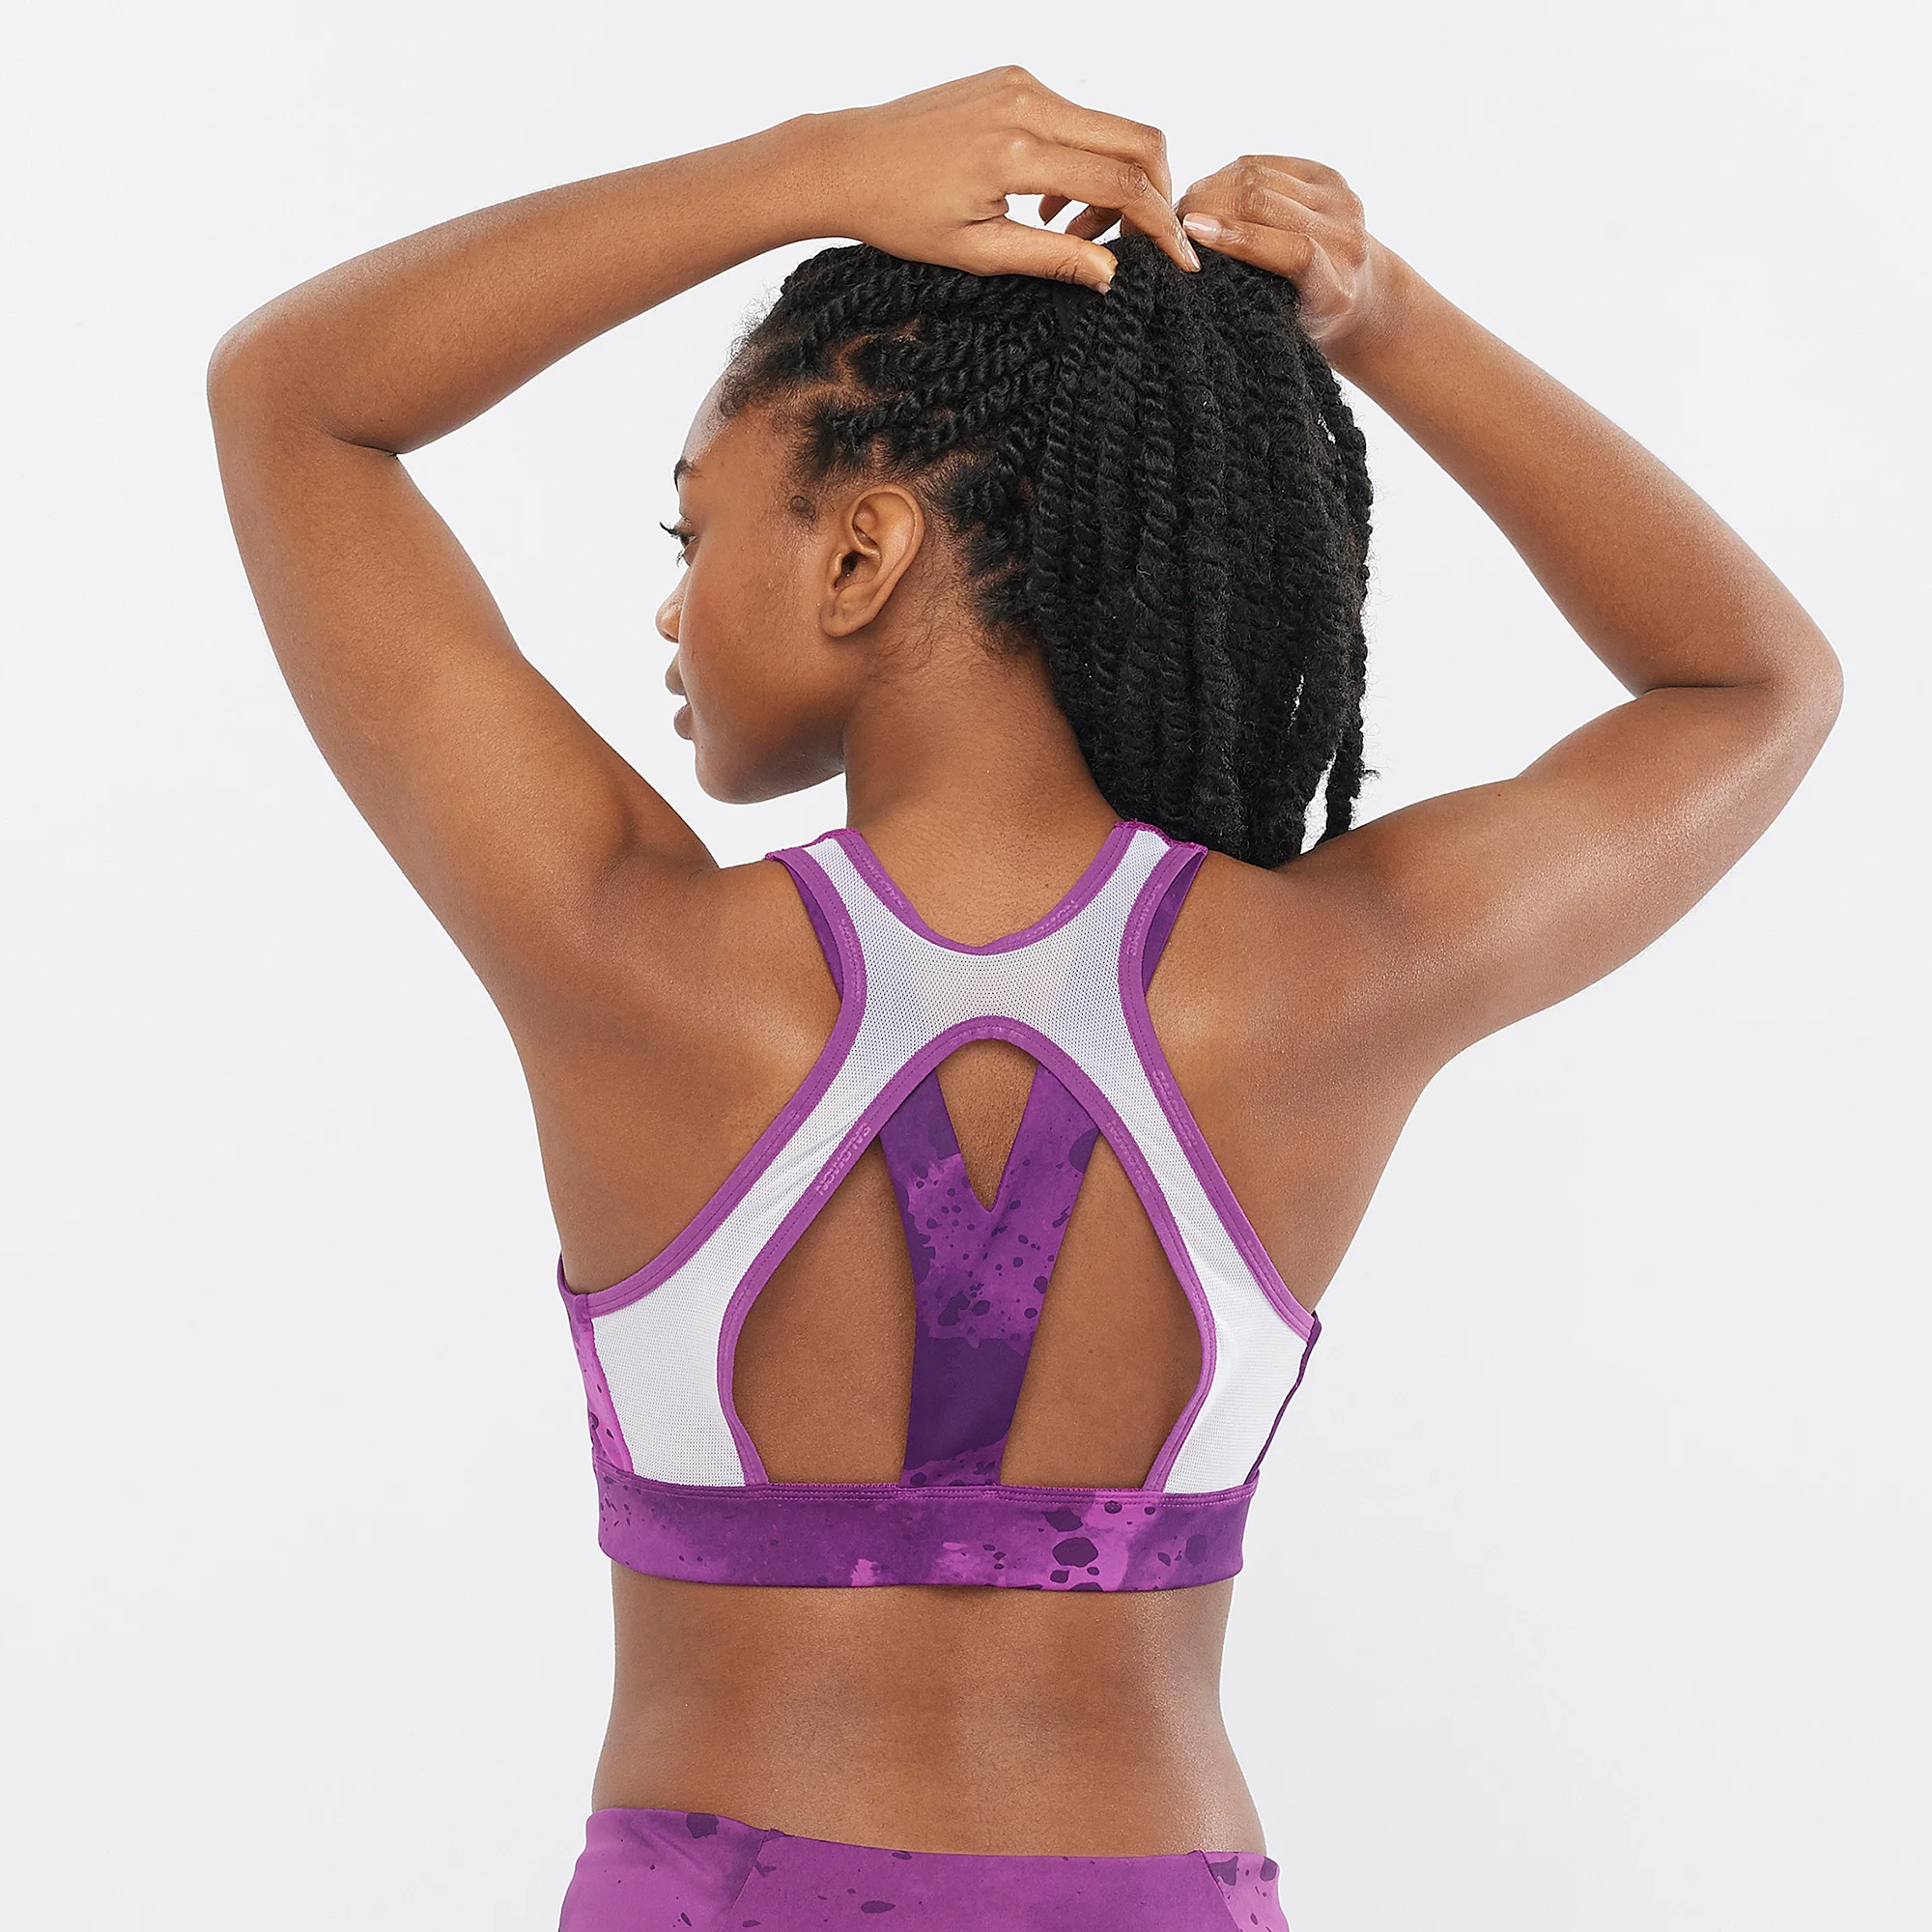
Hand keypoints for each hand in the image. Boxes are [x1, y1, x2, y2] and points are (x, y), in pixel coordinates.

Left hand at [800, 67, 1198, 292]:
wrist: (845, 159)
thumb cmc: (899, 214)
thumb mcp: (976, 253)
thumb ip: (1051, 259)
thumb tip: (1113, 277)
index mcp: (1019, 153)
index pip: (1122, 183)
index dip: (1161, 226)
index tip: (1180, 264)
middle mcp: (1028, 103)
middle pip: (1137, 138)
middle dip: (1155, 195)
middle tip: (1141, 243)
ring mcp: (1021, 83)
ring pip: (1109, 126)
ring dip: (1114, 181)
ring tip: (1075, 231)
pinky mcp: (1012, 78)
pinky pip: (1076, 115)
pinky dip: (1083, 158)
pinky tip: (1051, 202)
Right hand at [1176, 157, 1397, 352]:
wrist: (1359, 294)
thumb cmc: (1305, 321)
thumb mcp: (1278, 325)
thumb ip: (1247, 295)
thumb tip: (1187, 255)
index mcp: (1337, 289)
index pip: (1293, 251)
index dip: (1239, 237)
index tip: (1191, 231)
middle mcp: (1347, 240)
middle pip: (1267, 203)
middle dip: (1210, 204)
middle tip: (1170, 219)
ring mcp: (1341, 202)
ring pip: (1262, 177)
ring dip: (1213, 187)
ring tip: (1183, 206)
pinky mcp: (1329, 176)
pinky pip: (1267, 164)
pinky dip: (1230, 175)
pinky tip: (1209, 191)